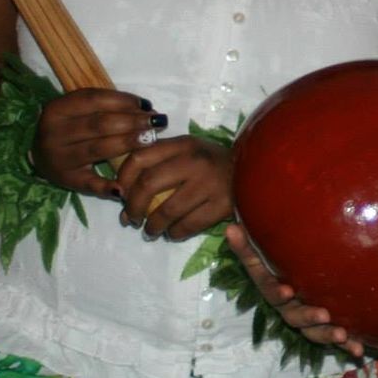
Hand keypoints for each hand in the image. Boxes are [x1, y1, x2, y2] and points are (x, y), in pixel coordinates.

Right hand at [31, 88, 163, 201]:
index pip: (94, 100)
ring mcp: (59, 159)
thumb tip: (146, 108)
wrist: (42, 155)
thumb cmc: (70, 126)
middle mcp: (54, 134)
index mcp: (57, 110)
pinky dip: (107, 187)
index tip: (148, 105)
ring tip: (151, 139)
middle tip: (156, 122)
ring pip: (98, 149)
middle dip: (132, 122)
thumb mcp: (79, 110)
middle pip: (99, 124)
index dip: (124, 101)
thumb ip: (107, 105)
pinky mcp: (66, 181)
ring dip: (128, 143)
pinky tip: (124, 187)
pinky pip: (89, 184)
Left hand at [113, 133, 233, 240]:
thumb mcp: (187, 150)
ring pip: (166, 211)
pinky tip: (172, 232)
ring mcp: (210, 184)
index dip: (123, 179)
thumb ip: (157, 160)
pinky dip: (174, 233)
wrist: (256, 170)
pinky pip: (187, 226)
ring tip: (150, 231)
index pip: (139, 157)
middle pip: (148, 184)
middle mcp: (195, 160)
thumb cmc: (212, 162)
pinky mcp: (222, 206)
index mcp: (183, 144)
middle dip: (133, 207)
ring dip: (152, 226)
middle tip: (131, 219)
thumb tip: (121, 193)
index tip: (121, 194)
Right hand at [225, 224, 363, 355]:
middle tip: (323, 314)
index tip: (287, 291)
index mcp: (275, 288)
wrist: (295, 281)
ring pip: (314, 332)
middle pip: (294, 317)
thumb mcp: (261, 255)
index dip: (277, 292)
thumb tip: (230, 227)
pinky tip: (358, 350)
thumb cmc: (277, 262)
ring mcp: (307, 320)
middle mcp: (289, 307)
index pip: (271, 290)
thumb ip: (246, 246)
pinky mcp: (326, 327)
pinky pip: (334, 339)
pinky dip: (347, 344)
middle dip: (308, 317)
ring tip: (342, 335)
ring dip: (327, 335)